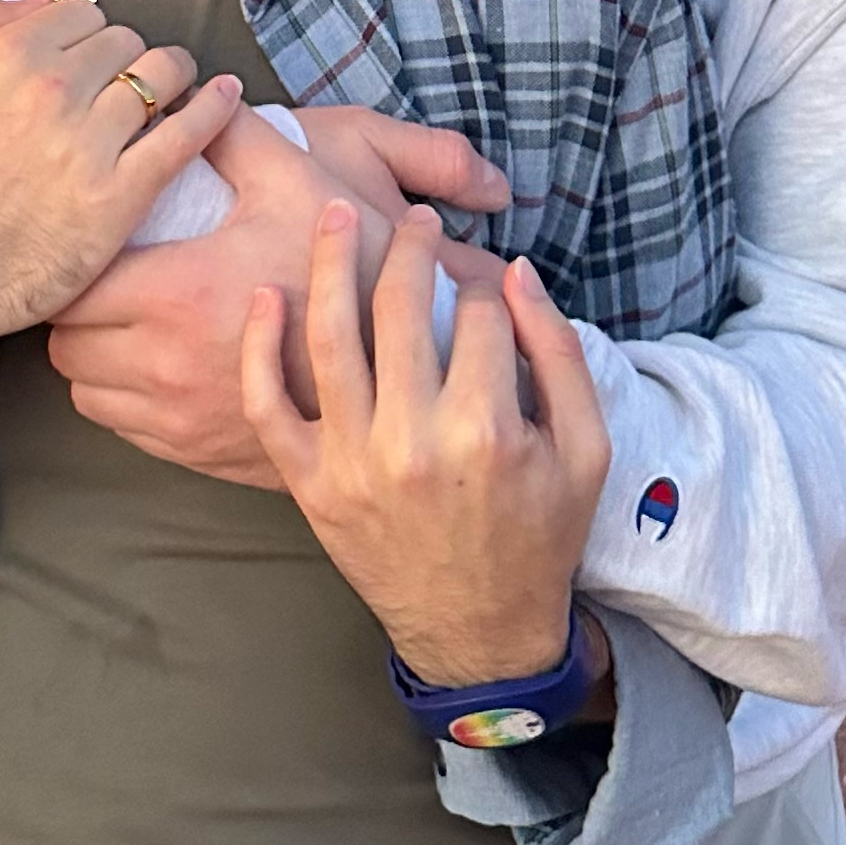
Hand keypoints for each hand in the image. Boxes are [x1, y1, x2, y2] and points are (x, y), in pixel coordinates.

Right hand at [0, 0, 239, 386]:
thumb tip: (39, 5)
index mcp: (6, 54)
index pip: (82, 14)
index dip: (87, 37)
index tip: (86, 63)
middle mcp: (53, 90)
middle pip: (125, 42)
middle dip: (125, 58)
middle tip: (118, 88)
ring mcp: (90, 145)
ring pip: (161, 77)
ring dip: (171, 77)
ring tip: (174, 88)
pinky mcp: (117, 199)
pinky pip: (186, 136)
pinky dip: (215, 109)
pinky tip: (227, 96)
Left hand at [48, 103, 508, 487]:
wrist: (404, 368)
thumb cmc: (350, 269)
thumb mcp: (298, 182)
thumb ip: (233, 134)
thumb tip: (190, 91)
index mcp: (176, 295)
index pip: (73, 291)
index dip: (75, 266)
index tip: (92, 246)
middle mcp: (165, 367)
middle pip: (66, 346)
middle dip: (77, 312)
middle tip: (105, 280)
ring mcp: (181, 420)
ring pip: (87, 394)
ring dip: (96, 359)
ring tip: (126, 324)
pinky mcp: (199, 453)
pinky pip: (124, 431)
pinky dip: (126, 400)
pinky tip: (157, 367)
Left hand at [239, 204, 608, 687]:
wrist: (478, 631)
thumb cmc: (540, 536)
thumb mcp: (586, 449)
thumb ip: (558, 354)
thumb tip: (517, 272)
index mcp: (487, 429)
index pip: (475, 315)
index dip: (482, 288)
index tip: (482, 284)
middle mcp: (413, 440)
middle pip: (400, 308)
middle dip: (408, 246)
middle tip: (411, 217)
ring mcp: (353, 462)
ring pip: (330, 338)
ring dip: (330, 263)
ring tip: (334, 213)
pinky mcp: (311, 484)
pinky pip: (269, 407)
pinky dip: (259, 349)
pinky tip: (266, 297)